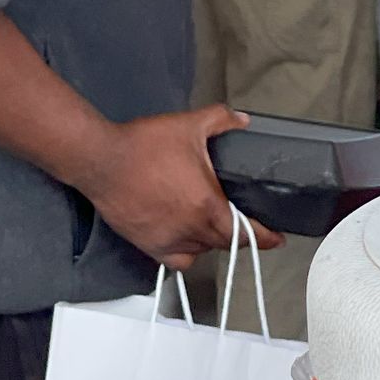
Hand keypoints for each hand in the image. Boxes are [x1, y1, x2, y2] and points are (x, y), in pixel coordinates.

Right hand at [86, 105, 279, 267]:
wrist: (102, 160)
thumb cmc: (142, 146)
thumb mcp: (189, 124)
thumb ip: (221, 120)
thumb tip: (242, 121)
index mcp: (207, 205)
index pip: (245, 233)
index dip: (265, 237)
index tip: (276, 239)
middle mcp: (190, 229)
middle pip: (225, 243)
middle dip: (238, 235)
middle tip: (245, 224)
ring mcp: (169, 240)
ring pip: (202, 251)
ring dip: (212, 241)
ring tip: (213, 223)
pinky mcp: (148, 245)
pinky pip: (177, 259)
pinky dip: (186, 252)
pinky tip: (186, 237)